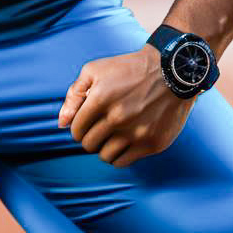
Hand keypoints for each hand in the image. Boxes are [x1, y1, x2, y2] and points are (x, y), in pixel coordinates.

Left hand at [57, 44, 195, 167]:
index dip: (78, 127)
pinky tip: (123, 142)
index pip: (76, 130)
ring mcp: (136, 133)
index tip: (86, 122)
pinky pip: (124, 162)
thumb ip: (74, 95)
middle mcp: (117, 118)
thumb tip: (61, 124)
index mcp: (99, 99)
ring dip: (104, 148)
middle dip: (89, 137)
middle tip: (99, 127)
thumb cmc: (127, 69)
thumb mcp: (94, 70)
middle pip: (89, 145)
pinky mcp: (152, 143)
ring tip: (111, 134)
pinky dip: (119, 155)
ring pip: (105, 156)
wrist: (170, 71)